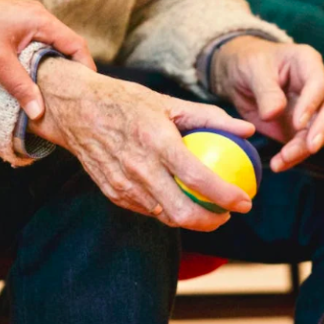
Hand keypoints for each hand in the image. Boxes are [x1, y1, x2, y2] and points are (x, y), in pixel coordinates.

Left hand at [0, 0, 95, 119]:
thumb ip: (21, 86)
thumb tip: (39, 113)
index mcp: (40, 20)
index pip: (76, 44)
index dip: (85, 67)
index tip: (87, 89)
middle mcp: (38, 16)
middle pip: (66, 44)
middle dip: (72, 69)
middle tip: (73, 94)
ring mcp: (27, 18)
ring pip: (51, 45)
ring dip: (54, 65)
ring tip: (55, 89)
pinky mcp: (16, 23)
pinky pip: (38, 43)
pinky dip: (41, 59)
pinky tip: (35, 76)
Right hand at [30, 58, 254, 231]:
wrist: (77, 109)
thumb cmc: (124, 102)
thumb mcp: (167, 102)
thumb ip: (210, 117)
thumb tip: (246, 130)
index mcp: (156, 141)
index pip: (198, 179)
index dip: (227, 196)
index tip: (245, 201)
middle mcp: (138, 167)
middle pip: (182, 212)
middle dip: (211, 221)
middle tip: (225, 214)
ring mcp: (122, 184)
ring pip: (164, 216)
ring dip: (189, 218)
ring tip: (203, 207)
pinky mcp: (112, 192)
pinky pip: (145, 209)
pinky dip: (164, 209)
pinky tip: (173, 197)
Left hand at [212, 36, 323, 171]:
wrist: (237, 76)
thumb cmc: (248, 63)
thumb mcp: (253, 70)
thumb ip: (265, 91)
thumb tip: (273, 114)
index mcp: (307, 64)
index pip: (319, 85)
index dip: (311, 105)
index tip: (298, 123)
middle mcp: (316, 87)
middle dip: (322, 130)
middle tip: (309, 147)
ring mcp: (311, 109)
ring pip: (319, 132)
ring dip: (304, 148)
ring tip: (283, 159)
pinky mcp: (300, 128)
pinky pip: (302, 145)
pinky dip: (292, 157)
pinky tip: (279, 164)